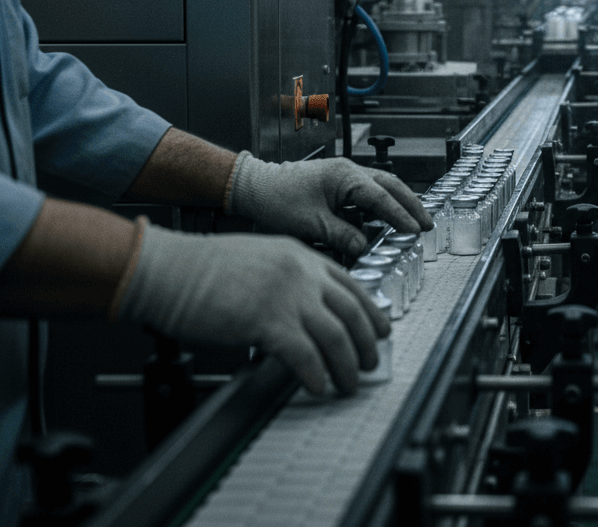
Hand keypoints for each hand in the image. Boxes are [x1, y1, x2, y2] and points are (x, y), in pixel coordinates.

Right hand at [115, 221, 387, 394]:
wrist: (171, 269)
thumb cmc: (203, 267)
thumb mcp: (260, 258)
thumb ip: (288, 279)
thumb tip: (306, 309)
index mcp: (301, 256)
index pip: (351, 285)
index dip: (370, 311)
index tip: (379, 329)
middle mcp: (302, 273)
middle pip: (352, 312)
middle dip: (367, 342)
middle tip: (369, 363)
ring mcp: (287, 297)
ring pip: (336, 336)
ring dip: (347, 366)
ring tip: (348, 384)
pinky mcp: (267, 322)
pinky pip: (305, 355)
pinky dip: (316, 375)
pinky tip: (317, 387)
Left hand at [228, 153, 432, 255]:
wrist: (256, 186)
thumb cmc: (277, 199)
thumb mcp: (311, 224)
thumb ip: (342, 235)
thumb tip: (364, 247)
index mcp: (345, 177)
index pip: (381, 198)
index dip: (400, 216)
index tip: (415, 231)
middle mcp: (349, 170)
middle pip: (391, 185)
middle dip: (411, 204)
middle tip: (427, 223)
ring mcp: (345, 174)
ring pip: (383, 185)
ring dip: (401, 201)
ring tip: (416, 219)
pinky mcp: (339, 181)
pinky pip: (370, 189)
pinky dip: (384, 201)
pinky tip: (389, 215)